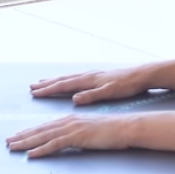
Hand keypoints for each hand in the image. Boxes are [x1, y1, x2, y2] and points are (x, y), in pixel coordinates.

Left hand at [6, 113, 133, 157]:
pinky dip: (42, 150)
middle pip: (41, 129)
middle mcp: (68, 120)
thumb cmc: (112, 130)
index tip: (17, 135)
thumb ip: (77, 134)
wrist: (126, 127)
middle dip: (23, 136)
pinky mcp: (77, 136)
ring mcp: (72, 128)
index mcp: (71, 119)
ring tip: (13, 147)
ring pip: (44, 136)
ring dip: (26, 142)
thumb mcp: (90, 131)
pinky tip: (31, 155)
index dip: (30, 131)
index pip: (46, 126)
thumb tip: (67, 139)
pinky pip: (55, 144)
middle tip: (8, 141)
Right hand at [29, 66, 153, 105]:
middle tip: (32, 87)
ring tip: (44, 83)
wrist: (141, 74)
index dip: (49, 90)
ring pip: (69, 77)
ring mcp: (92, 75)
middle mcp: (88, 75)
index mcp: (89, 80)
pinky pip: (76, 78)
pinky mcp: (98, 77)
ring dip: (55, 81)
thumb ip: (91, 96)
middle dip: (47, 84)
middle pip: (63, 80)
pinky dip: (66, 80)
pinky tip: (67, 82)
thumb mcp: (110, 92)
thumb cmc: (127, 85)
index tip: (35, 92)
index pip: (64, 85)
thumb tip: (74, 99)